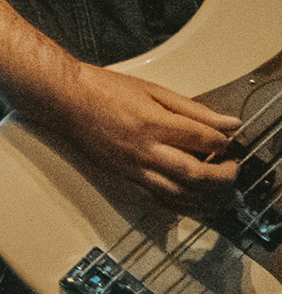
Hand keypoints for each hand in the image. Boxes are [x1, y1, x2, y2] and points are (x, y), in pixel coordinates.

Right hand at [43, 65, 246, 210]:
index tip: (227, 141)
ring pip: (180, 194)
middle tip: (233, 171)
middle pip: (197, 174)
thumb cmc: (100, 89)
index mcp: (153, 122)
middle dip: (224, 177)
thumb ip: (192, 108)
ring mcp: (133, 167)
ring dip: (208, 198)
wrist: (61, 98)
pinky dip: (183, 205)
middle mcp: (144, 149)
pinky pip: (159, 200)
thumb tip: (227, 122)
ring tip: (222, 193)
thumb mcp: (151, 89)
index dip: (223, 142)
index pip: (204, 139)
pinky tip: (194, 201)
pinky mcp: (123, 178)